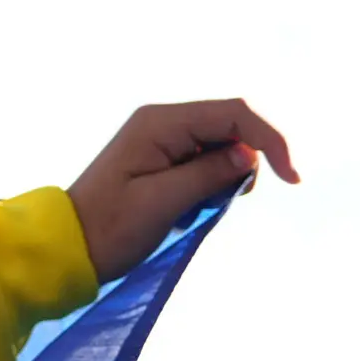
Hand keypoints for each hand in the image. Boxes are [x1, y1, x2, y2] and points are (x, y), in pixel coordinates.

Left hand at [65, 98, 296, 277]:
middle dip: (248, 160)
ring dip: (229, 175)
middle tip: (228, 200)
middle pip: (232, 126)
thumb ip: (208, 174)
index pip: (235, 114)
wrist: (69, 246)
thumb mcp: (162, 202)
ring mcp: (163, 139)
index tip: (290, 178)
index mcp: (159, 123)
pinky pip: (207, 161)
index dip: (270, 140)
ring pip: (223, 145)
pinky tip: (195, 205)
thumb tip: (248, 156)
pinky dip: (214, 182)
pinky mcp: (164, 159)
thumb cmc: (109, 228)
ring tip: (201, 206)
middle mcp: (163, 122)